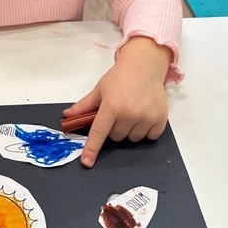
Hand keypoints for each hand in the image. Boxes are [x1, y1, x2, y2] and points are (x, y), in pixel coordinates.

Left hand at [63, 37, 170, 167]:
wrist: (144, 65)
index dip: (92, 149)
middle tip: (118, 112)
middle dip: (114, 128)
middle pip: (116, 137)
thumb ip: (84, 105)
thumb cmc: (121, 76)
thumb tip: (68, 116)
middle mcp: (130, 114)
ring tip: (133, 111)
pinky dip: (146, 130)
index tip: (87, 162)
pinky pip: (149, 137)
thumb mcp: (100, 89)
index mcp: (112, 106)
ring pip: (132, 139)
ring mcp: (146, 117)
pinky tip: (144, 114)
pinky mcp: (160, 119)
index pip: (99, 133)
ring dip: (130, 130)